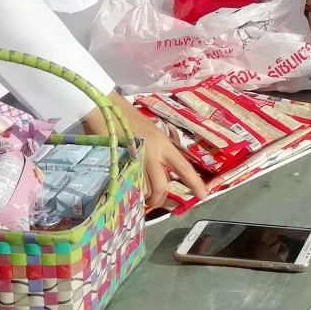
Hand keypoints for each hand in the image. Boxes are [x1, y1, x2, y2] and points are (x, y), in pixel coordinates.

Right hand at [92, 92, 207, 211]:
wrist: (106, 106)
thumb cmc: (128, 120)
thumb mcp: (151, 134)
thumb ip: (158, 153)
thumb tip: (161, 177)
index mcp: (163, 144)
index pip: (183, 167)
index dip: (194, 183)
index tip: (203, 196)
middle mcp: (153, 152)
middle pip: (161, 185)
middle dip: (158, 199)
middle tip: (154, 203)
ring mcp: (135, 157)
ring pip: (143, 187)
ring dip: (141, 195)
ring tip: (137, 194)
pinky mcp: (118, 161)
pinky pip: (127, 183)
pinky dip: (128, 189)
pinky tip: (124, 188)